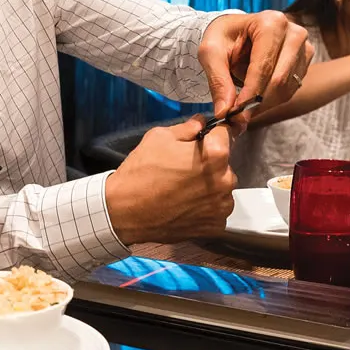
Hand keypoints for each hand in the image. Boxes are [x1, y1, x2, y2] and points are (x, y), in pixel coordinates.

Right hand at [104, 118, 235, 244]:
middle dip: (208, 163)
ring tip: (182, 189)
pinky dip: (205, 208)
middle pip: (224, 164)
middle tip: (183, 169)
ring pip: (221, 189)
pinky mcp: (215, 226)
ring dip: (209, 187)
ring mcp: (221, 206)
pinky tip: (185, 205)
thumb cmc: (141, 173)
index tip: (202, 139)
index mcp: (215, 155)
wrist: (124, 211)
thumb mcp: (160, 137)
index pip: (224, 134)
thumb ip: (187, 128)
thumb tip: (200, 123)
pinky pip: (216, 210)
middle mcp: (225, 181)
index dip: (211, 134)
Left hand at [198, 11, 311, 130]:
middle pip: (279, 80)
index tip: (235, 114)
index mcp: (271, 23)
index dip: (249, 93)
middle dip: (256, 102)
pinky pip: (290, 91)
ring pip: (286, 89)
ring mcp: (304, 47)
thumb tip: (224, 111)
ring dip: (262, 103)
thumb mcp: (210, 53)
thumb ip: (218, 81)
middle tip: (236, 116)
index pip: (263, 66)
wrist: (237, 32)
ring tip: (242, 101)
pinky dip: (270, 100)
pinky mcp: (305, 62)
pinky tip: (255, 96)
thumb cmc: (223, 37)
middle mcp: (294, 33)